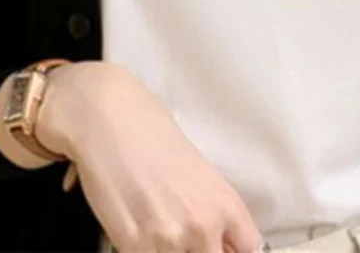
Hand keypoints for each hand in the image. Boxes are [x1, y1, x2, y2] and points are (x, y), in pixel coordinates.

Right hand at [38, 62, 262, 252]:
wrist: (111, 119)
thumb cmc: (150, 132)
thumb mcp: (198, 170)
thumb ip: (211, 210)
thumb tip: (216, 237)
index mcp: (225, 203)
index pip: (248, 249)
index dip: (229, 249)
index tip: (220, 246)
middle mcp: (203, 225)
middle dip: (195, 249)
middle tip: (178, 230)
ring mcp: (170, 239)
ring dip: (165, 249)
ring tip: (153, 221)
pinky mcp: (134, 246)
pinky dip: (141, 247)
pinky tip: (135, 223)